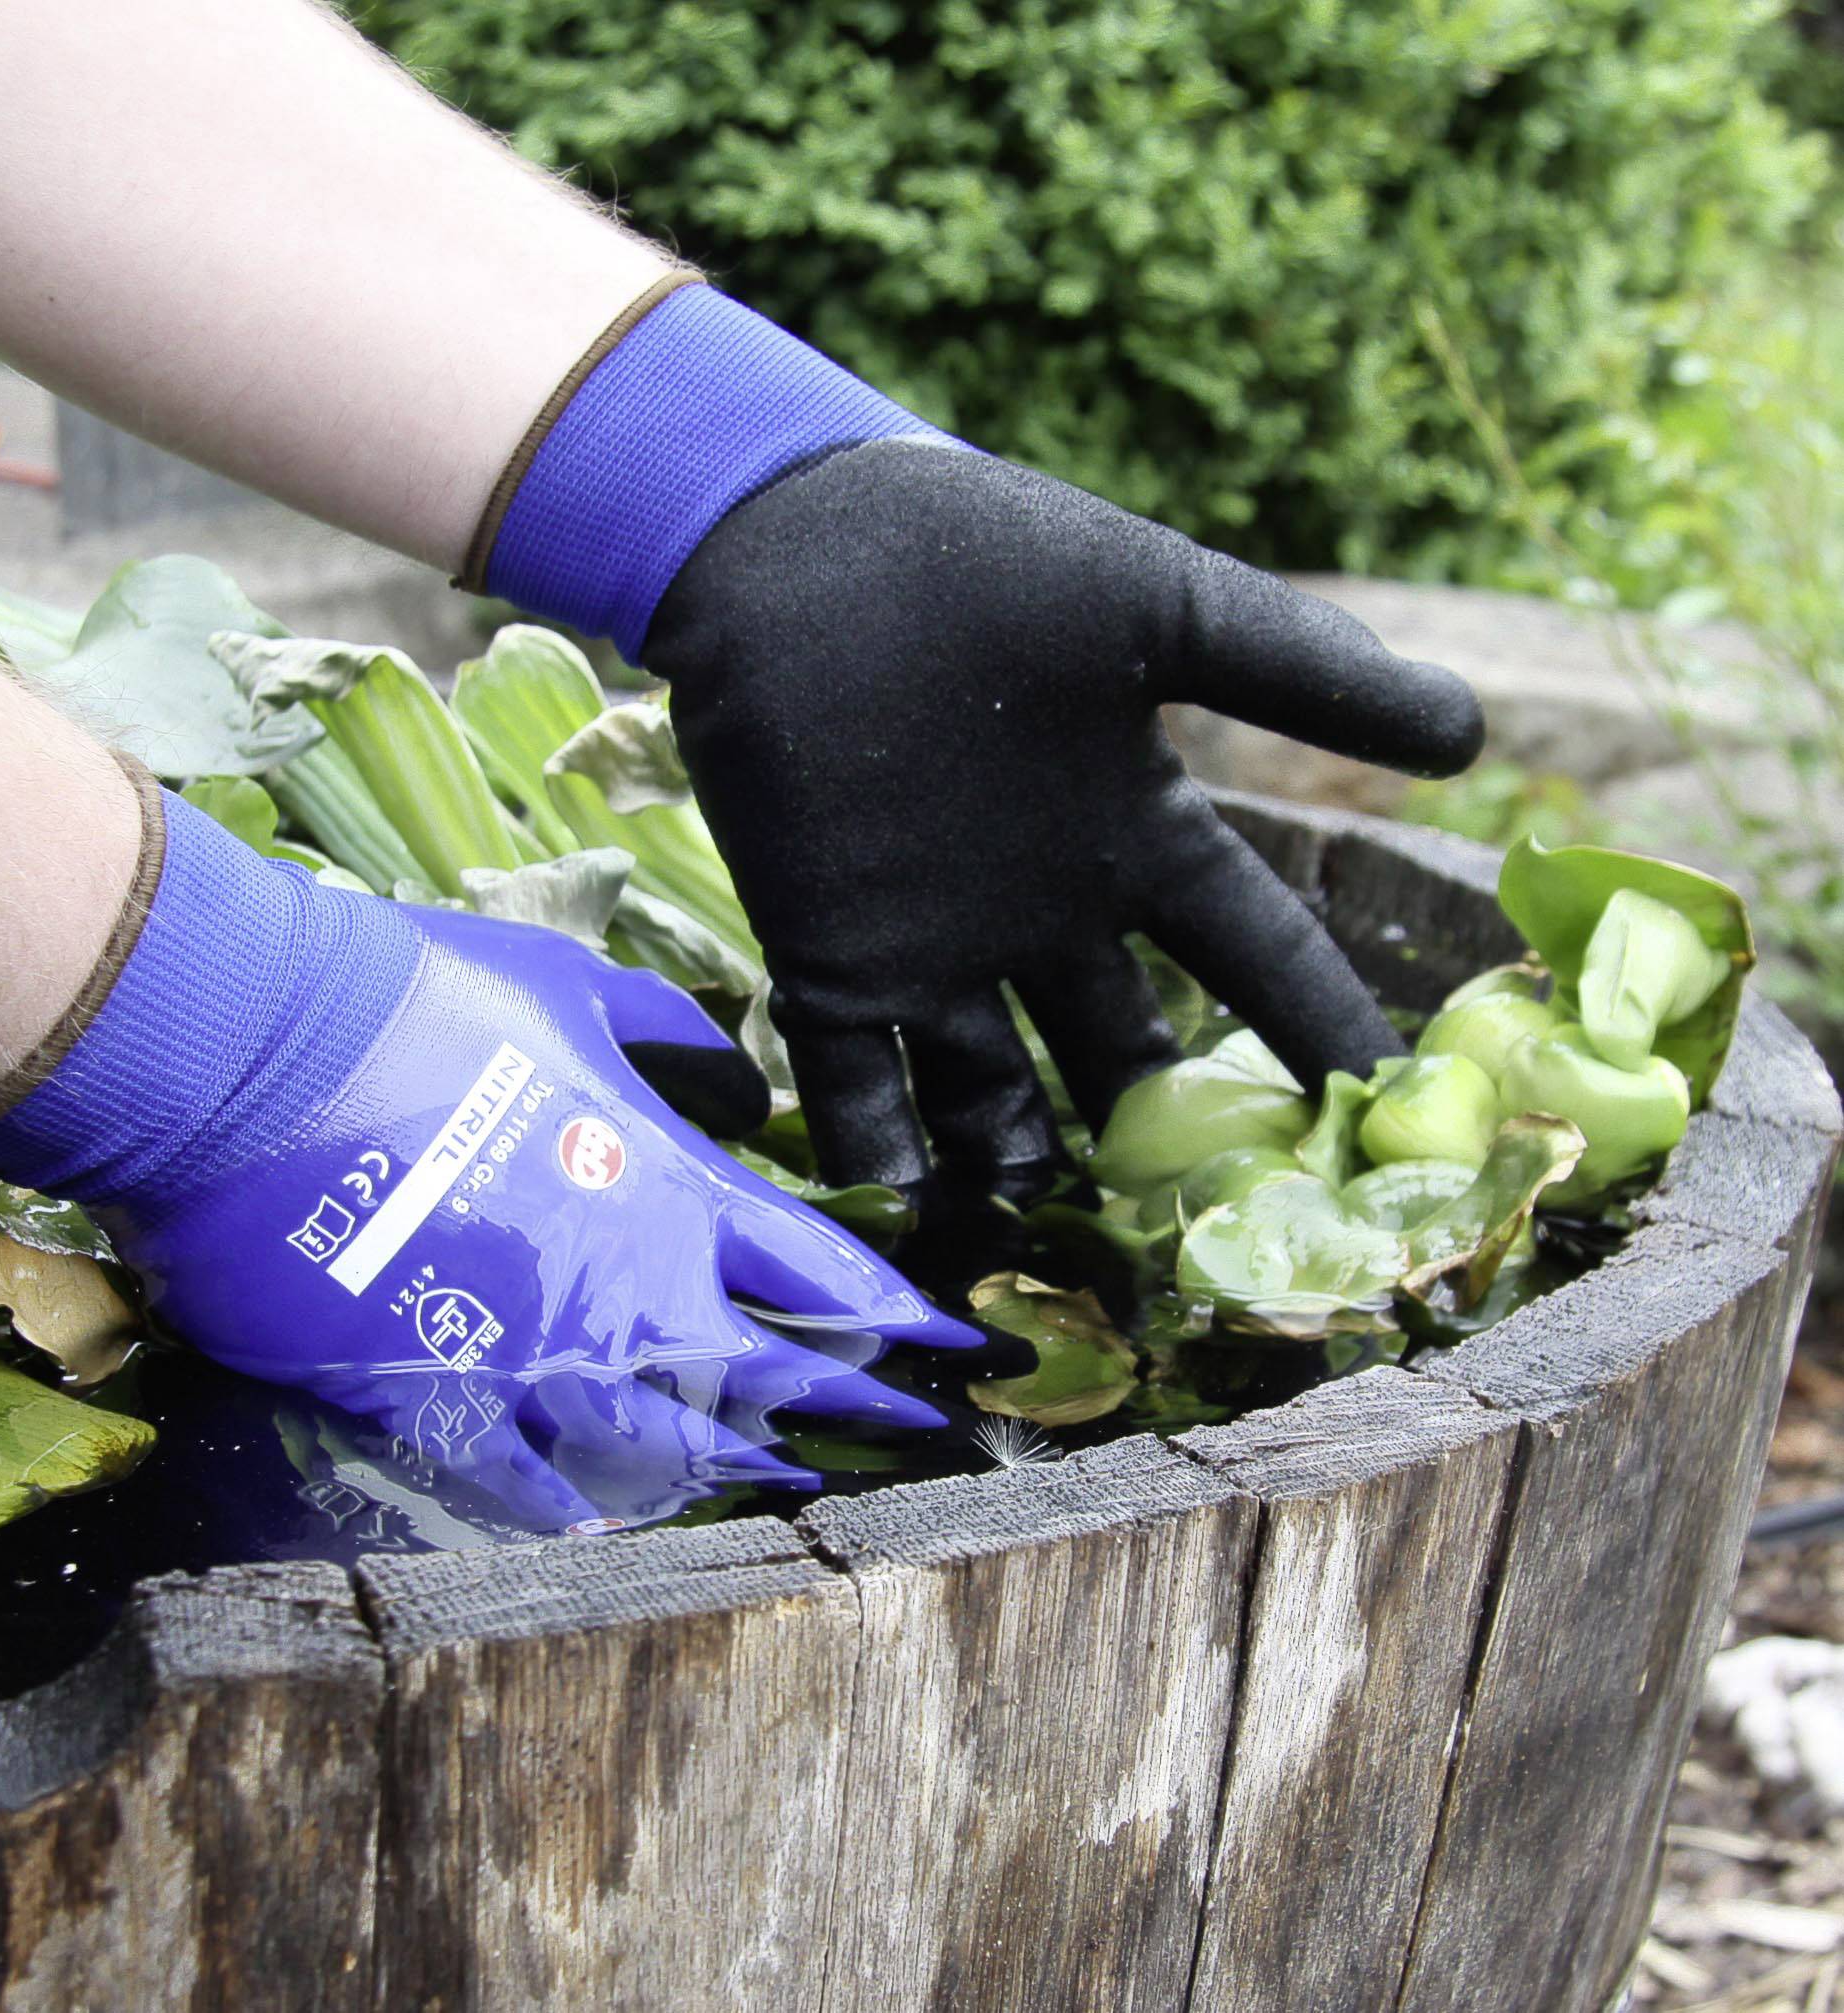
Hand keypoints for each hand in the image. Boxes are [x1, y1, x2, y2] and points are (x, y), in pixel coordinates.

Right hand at [0, 792, 972, 1532]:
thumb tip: (730, 1074)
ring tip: (782, 1479)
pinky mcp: (428, 1397)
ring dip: (730, 1466)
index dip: (899, 1316)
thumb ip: (665, 1035)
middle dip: (855, 1406)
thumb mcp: (571, 986)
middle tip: (915, 1433)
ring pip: (659, 1447)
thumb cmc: (419, 996)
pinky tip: (600, 1518)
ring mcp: (528, 1359)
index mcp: (666, 1186)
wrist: (260, 1053)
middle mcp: (620, 1292)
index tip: (954, 1345)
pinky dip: (568, 1502)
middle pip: (768, 1375)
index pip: (820, 1273)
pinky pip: (518, 1478)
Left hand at [641, 438, 1483, 1194]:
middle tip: (1212, 1252)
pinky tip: (907, 1230)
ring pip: (990, 1100)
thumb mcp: (1162, 610)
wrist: (797, 546)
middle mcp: (1047, 918)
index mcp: (1139, 835)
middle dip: (1165, 1151)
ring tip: (1052, 1263)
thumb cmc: (986, 561)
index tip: (1393, 1129)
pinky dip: (877, 1159)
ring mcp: (936, 950)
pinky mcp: (823, 959)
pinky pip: (856, 1088)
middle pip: (1123, 1065)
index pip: (1256, 960)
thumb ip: (1300, 672)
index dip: (1323, 1037)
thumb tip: (1470, 736)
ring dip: (1018, 1177)